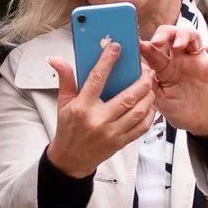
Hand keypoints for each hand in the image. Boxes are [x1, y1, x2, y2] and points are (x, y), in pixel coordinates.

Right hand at [44, 42, 156, 178]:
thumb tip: (56, 59)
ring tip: (151, 85)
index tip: (117, 48)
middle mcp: (98, 120)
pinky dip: (149, 114)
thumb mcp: (63, 103)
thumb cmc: (68, 129)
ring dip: (148, 96)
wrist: (71, 159)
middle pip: (127, 97)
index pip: (97, 79)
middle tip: (146, 70)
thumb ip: (65, 79)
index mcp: (82, 107)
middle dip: (142, 81)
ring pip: (138, 111)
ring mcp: (112, 133)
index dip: (108, 61)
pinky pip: (142, 127)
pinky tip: (150, 104)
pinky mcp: (121, 142)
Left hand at [139, 25, 207, 135]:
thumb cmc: (179, 110)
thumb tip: (135, 67)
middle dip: (165, 33)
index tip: (140, 45)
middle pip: (173, 35)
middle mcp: (180, 60)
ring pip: (193, 36)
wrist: (201, 125)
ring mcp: (197, 62)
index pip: (155, 49)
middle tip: (158, 41)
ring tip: (178, 44)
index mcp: (164, 66)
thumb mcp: (159, 99)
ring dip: (185, 36)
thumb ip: (149, 84)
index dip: (147, 45)